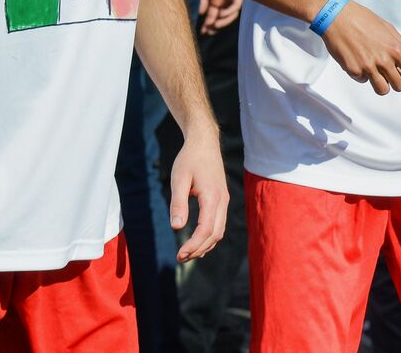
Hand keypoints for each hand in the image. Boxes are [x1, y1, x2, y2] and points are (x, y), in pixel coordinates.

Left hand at [170, 127, 228, 262]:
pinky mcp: (221, 198)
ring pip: (219, 231)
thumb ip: (178, 203)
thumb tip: (176, 227)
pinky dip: (210, 236)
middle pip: (214, 234)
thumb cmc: (189, 159)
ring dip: (205, 245)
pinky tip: (198, 241)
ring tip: (187, 253)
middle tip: (180, 258)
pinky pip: (219, 223)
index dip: (193, 245)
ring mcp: (224, 200)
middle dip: (198, 249)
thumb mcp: (179, 179)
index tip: (179, 255)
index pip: (205, 229)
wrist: (204, 142)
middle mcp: (222, 201)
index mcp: (212, 197)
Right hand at [197, 0, 242, 35]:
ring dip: (222, 21)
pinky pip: (235, 6)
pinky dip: (228, 11)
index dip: (209, 24)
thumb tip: (201, 13)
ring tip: (214, 25)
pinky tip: (220, 14)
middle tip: (208, 32)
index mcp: (215, 0)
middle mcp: (224, 0)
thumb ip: (203, 0)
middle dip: (215, 26)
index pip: (213, 15)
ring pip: (231, 14)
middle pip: (222, 17)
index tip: (203, 32)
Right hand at [321, 0, 400, 94]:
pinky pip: (363, 81)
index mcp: (395, 49)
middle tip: (391, 73)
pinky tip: (359, 60)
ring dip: (382, 83)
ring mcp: (367, 67)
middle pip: (400, 86)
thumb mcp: (389, 29)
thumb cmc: (363, 19)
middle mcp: (383, 60)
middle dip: (398, 81)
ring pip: (383, 90)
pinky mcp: (353, 70)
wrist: (337, 16)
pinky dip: (363, 74)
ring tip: (376, 72)